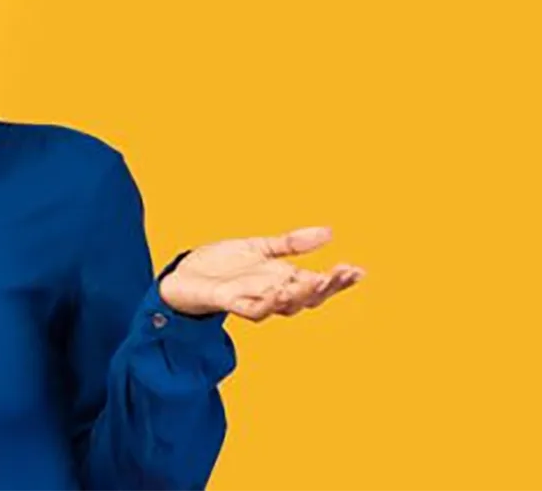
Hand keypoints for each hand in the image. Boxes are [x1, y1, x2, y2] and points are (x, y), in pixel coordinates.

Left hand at [158, 226, 363, 320]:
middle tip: (341, 273)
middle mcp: (272, 293)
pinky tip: (278, 291)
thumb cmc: (222, 264)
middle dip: (326, 287)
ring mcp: (252, 299)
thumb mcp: (260, 247)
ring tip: (314, 281)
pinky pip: (251, 308)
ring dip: (299, 295)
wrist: (184, 274)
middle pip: (307, 298)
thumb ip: (291, 243)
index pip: (318, 284)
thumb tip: (329, 232)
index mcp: (283, 280)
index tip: (358, 270)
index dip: (338, 280)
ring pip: (283, 306)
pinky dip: (266, 302)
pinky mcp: (229, 302)